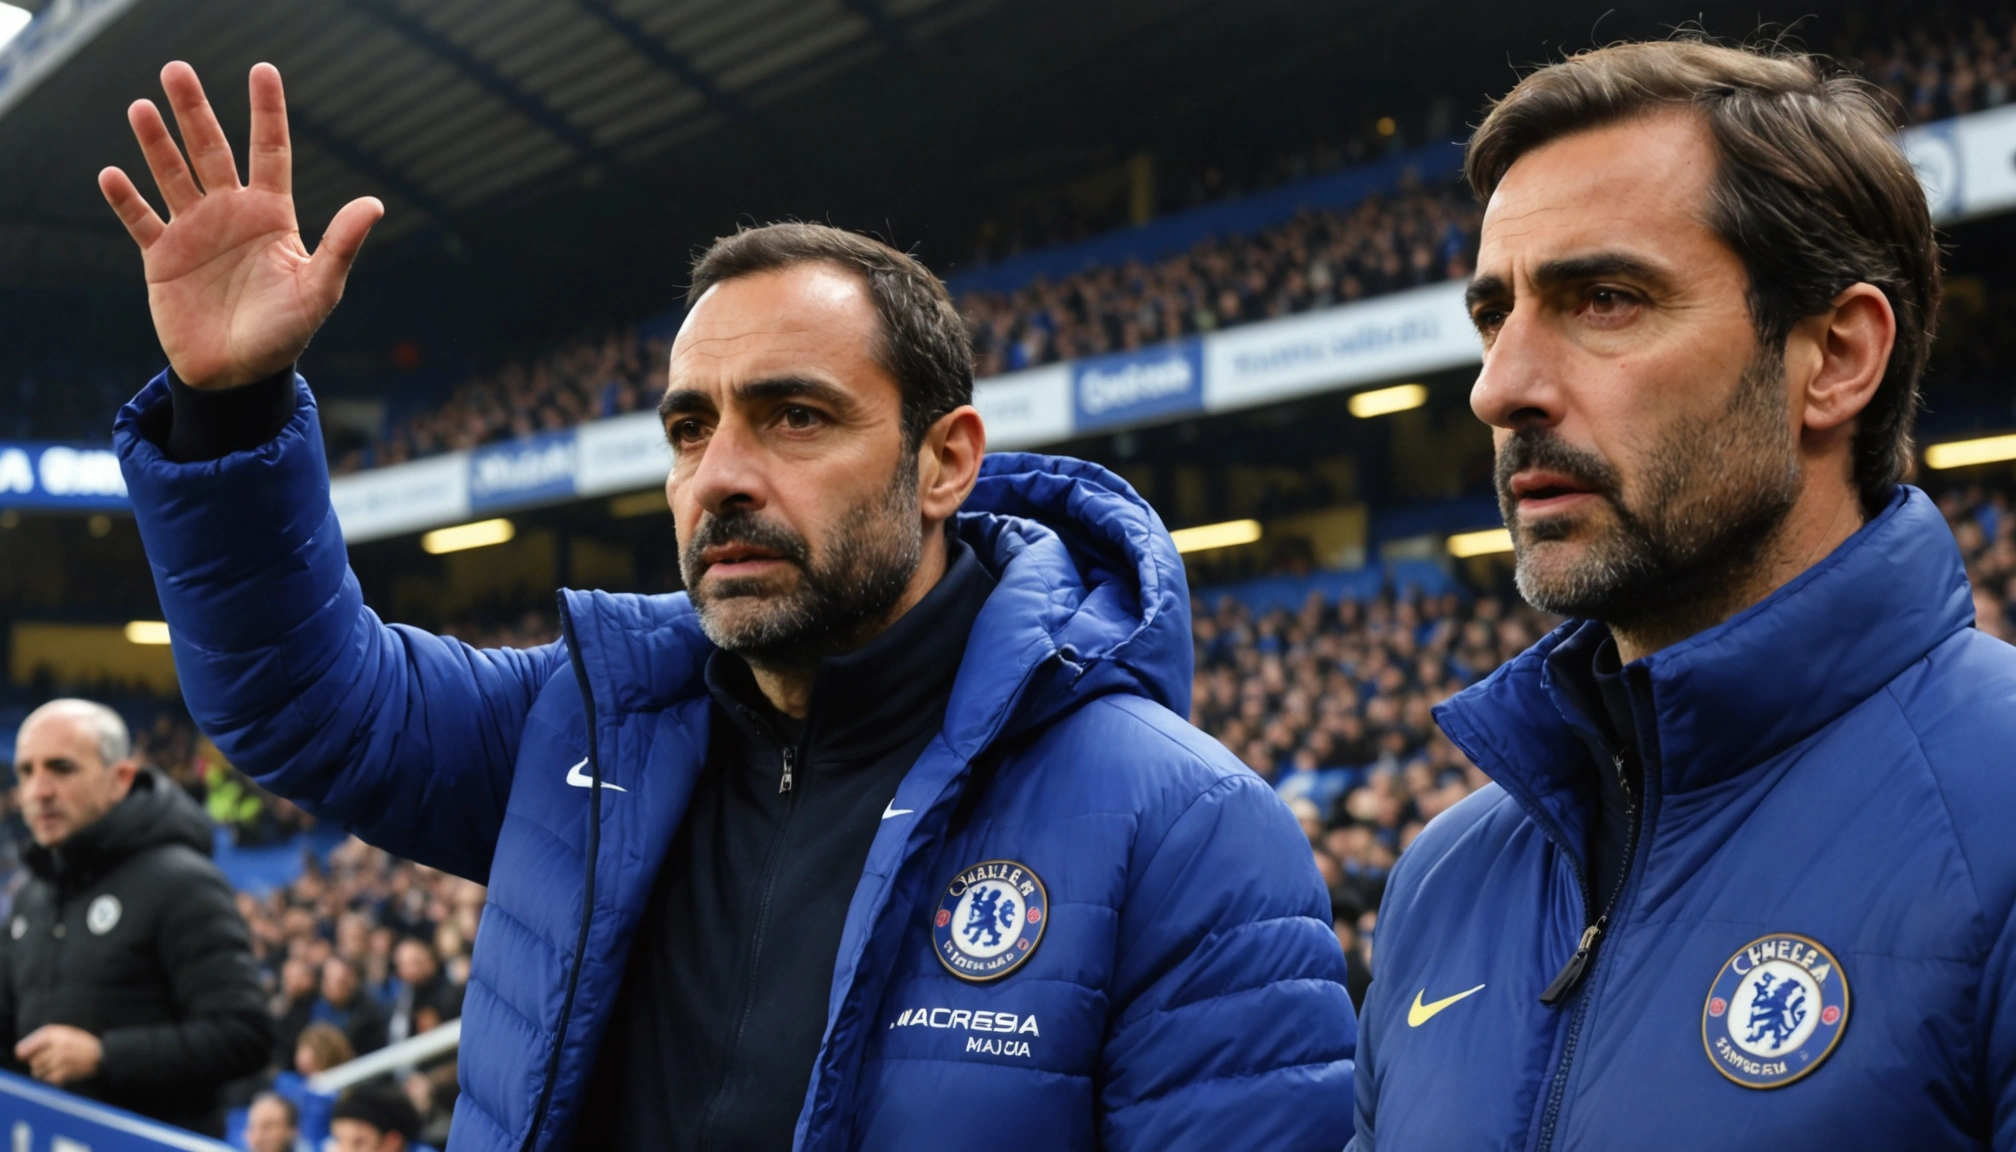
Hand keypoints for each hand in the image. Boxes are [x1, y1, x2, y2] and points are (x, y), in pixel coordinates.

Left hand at [15, 1025, 102, 1084]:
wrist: (103, 1054)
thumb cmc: (80, 1043)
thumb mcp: (63, 1033)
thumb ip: (41, 1039)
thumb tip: (18, 1054)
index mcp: (54, 1034)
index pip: (26, 1047)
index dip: (24, 1053)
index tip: (24, 1056)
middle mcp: (55, 1046)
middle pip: (32, 1061)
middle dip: (38, 1063)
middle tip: (50, 1060)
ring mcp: (60, 1061)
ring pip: (37, 1072)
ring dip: (43, 1072)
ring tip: (55, 1067)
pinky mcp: (64, 1073)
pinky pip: (48, 1080)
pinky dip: (52, 1078)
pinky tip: (61, 1073)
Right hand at [98, 61, 382, 389]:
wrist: (240, 374)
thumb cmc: (286, 333)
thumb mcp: (319, 289)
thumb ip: (341, 245)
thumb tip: (374, 203)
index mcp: (271, 215)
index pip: (270, 151)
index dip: (267, 111)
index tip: (262, 71)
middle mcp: (231, 214)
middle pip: (211, 150)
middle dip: (194, 111)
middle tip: (176, 69)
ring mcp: (194, 232)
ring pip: (171, 175)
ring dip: (155, 144)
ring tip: (141, 108)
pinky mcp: (162, 257)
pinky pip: (140, 221)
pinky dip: (126, 200)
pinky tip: (112, 175)